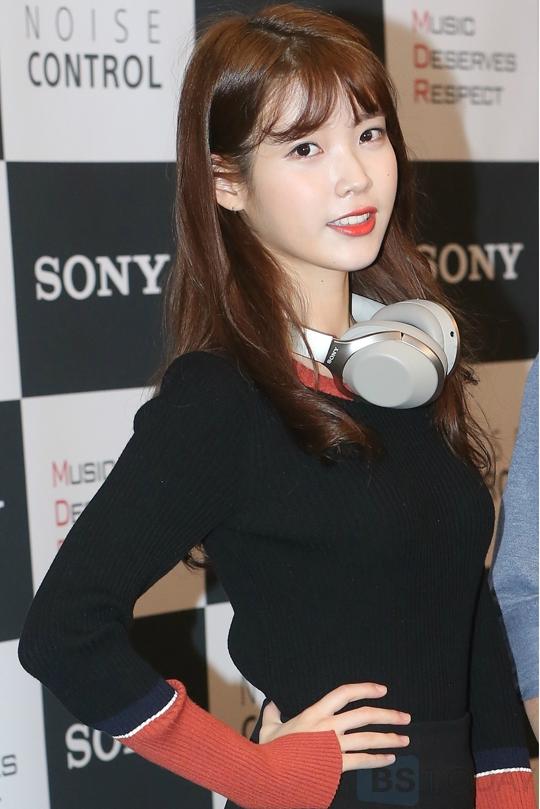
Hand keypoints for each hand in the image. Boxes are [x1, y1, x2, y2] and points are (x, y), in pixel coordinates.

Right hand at [259, 682, 410, 772]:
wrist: (270, 773)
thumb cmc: (270, 752)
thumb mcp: (269, 729)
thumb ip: (272, 714)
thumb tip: (271, 704)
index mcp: (315, 713)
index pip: (344, 693)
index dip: (365, 688)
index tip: (382, 690)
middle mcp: (328, 726)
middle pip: (365, 715)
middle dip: (388, 714)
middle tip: (405, 717)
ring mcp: (334, 745)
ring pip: (368, 738)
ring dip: (389, 738)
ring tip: (404, 738)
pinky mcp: (336, 765)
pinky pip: (362, 760)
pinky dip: (378, 759)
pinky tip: (389, 759)